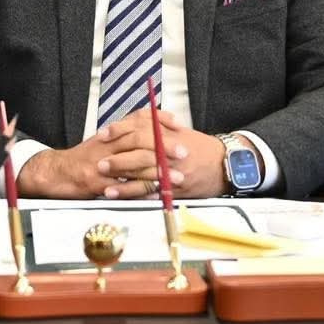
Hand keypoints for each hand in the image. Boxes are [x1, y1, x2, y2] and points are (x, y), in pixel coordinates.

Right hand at [17, 111, 182, 199]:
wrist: (56, 173)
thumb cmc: (83, 158)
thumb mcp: (103, 142)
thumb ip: (124, 135)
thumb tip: (150, 132)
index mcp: (111, 133)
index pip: (138, 118)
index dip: (158, 118)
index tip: (178, 123)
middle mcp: (108, 144)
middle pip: (139, 139)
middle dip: (164, 145)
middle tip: (184, 151)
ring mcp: (102, 164)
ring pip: (134, 164)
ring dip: (158, 170)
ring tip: (177, 176)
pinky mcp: (97, 183)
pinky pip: (123, 187)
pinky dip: (141, 191)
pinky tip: (156, 195)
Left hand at [98, 113, 229, 199]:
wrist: (224, 164)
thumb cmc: (200, 147)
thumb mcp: (178, 131)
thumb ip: (156, 125)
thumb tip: (133, 122)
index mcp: (168, 135)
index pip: (139, 129)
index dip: (119, 131)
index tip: (103, 134)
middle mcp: (170, 154)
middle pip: (139, 155)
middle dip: (117, 161)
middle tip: (100, 163)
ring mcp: (173, 173)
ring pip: (145, 179)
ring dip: (124, 185)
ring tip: (106, 188)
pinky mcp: (177, 190)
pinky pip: (156, 195)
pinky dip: (140, 198)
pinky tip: (127, 201)